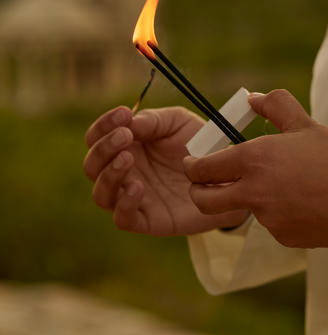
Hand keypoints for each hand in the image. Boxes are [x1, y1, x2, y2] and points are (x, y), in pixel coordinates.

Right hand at [84, 106, 248, 235]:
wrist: (227, 176)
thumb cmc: (199, 145)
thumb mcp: (178, 123)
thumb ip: (153, 120)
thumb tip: (128, 123)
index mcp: (126, 147)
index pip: (97, 137)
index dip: (103, 125)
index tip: (122, 114)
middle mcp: (124, 173)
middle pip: (92, 165)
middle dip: (104, 148)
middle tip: (126, 136)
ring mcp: (134, 197)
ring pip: (101, 194)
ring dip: (109, 174)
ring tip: (128, 159)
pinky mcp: (148, 220)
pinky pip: (123, 218)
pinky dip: (124, 203)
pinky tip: (138, 187)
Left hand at [183, 90, 327, 247]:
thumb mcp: (304, 123)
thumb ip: (273, 105)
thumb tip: (251, 98)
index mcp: (254, 159)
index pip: (201, 169)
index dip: (192, 167)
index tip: (193, 165)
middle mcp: (254, 191)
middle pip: (203, 201)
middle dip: (197, 193)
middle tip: (204, 185)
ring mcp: (268, 219)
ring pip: (241, 211)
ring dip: (247, 199)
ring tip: (279, 185)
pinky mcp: (283, 237)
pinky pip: (269, 225)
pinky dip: (275, 214)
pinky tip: (298, 202)